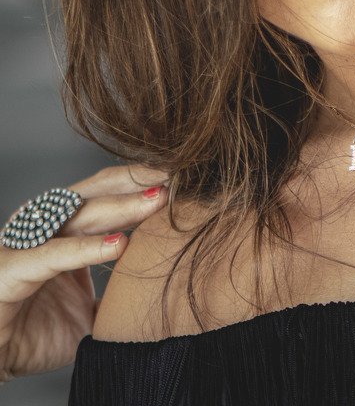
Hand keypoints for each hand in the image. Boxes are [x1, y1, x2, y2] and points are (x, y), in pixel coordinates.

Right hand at [0, 163, 169, 380]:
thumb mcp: (91, 311)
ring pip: (79, 214)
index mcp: (64, 229)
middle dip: (137, 181)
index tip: (183, 179)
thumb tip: (161, 290)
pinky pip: (52, 255)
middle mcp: (45, 228)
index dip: (142, 184)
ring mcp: (26, 244)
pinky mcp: (11, 269)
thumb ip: (120, 294)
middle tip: (177, 177)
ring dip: (121, 207)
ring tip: (158, 201)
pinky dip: (86, 248)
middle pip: (97, 192)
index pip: (108, 194)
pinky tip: (119, 245)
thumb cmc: (34, 332)